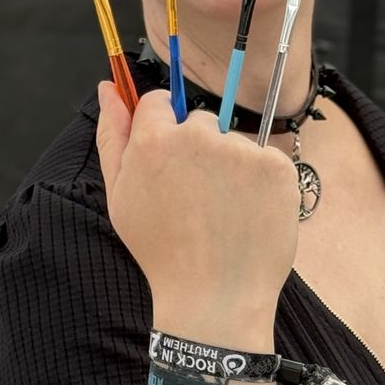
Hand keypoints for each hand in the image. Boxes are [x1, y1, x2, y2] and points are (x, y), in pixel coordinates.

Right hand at [95, 82, 298, 329]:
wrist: (214, 297)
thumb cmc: (161, 252)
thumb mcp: (121, 196)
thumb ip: (112, 136)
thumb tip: (108, 87)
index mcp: (155, 140)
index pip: (162, 102)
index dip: (166, 132)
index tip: (173, 163)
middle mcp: (200, 136)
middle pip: (202, 122)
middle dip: (201, 152)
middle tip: (199, 201)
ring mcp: (242, 150)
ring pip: (236, 144)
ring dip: (233, 170)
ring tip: (224, 215)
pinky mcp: (276, 167)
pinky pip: (267, 161)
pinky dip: (262, 184)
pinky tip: (248, 215)